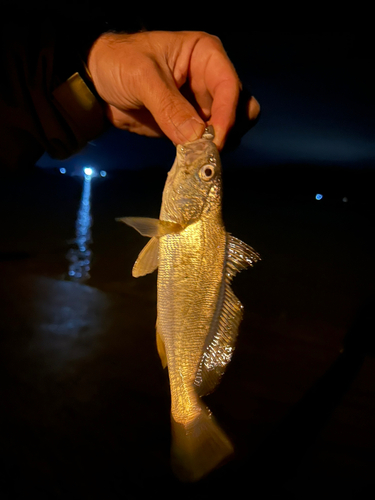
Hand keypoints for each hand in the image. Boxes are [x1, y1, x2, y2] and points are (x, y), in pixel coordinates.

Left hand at [88, 30, 259, 149]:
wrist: (97, 84)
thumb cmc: (119, 64)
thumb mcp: (142, 77)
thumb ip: (169, 106)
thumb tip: (196, 137)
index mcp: (206, 55)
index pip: (229, 86)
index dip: (227, 114)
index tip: (216, 141)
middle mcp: (210, 80)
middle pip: (240, 107)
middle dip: (230, 129)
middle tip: (210, 149)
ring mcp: (203, 105)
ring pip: (229, 128)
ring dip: (219, 145)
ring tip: (198, 156)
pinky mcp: (191, 127)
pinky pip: (207, 143)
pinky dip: (204, 153)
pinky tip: (191, 160)